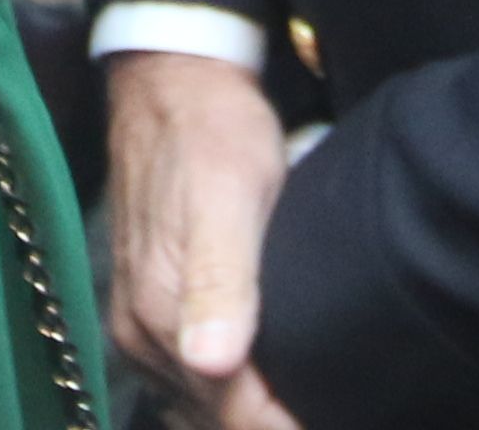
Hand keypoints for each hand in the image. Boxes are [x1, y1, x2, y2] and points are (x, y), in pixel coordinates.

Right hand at [106, 50, 309, 429]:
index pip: (234, 414)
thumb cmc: (212, 132)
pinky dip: (226, 398)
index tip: (339, 420)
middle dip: (274, 421)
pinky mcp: (146, 311)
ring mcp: (139, 327)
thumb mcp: (229, 195)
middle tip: (339, 409)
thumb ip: (219, 281)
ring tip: (311, 403)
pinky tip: (266, 389)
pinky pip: (188, 384)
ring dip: (250, 414)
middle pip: (217, 419)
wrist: (170, 83)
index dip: (288, 427)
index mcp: (163, 313)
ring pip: (202, 408)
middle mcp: (142, 333)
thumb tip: (213, 362)